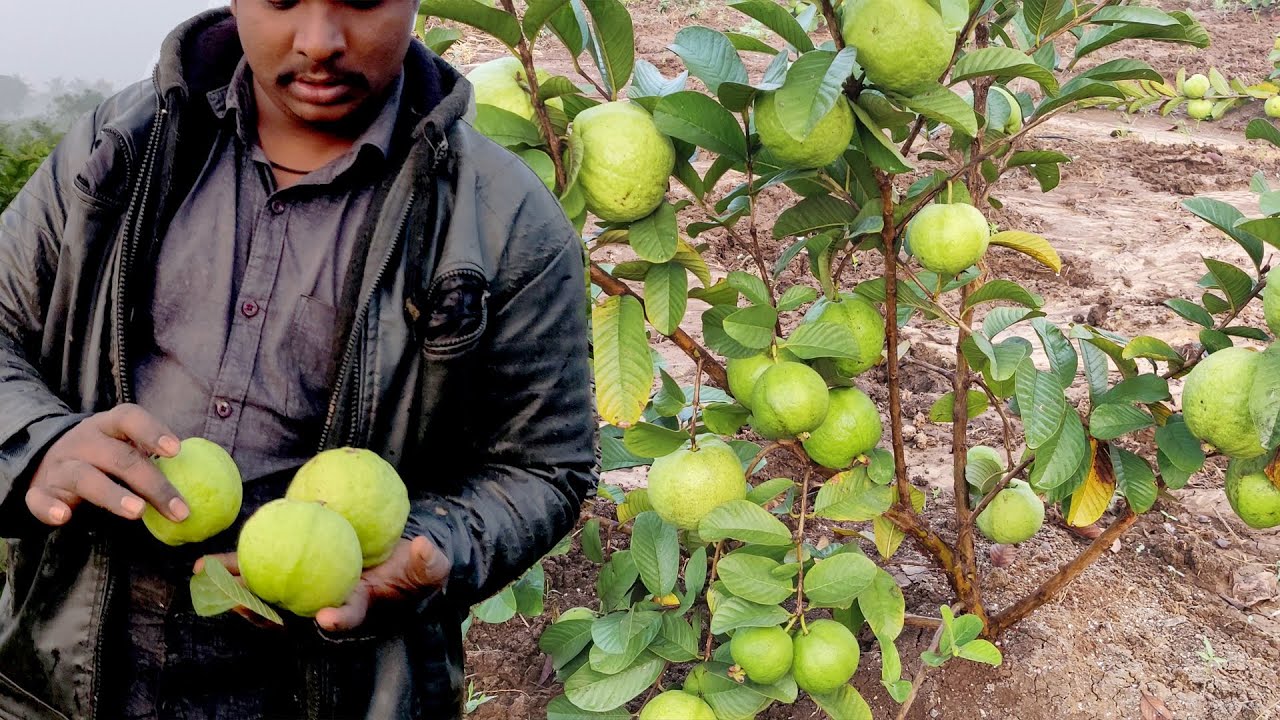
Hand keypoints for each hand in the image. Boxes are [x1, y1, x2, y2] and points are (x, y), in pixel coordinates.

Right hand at [25, 403, 188, 526]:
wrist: (45, 460)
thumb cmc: (103, 456)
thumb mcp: (123, 446)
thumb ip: (152, 457)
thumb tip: (203, 480)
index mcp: (108, 426)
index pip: (129, 418)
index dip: (152, 431)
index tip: (176, 451)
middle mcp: (83, 442)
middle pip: (119, 457)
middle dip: (153, 484)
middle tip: (179, 510)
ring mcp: (59, 466)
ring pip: (84, 477)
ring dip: (112, 495)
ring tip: (137, 513)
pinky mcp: (39, 490)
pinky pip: (39, 498)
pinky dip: (49, 508)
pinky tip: (64, 517)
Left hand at [196, 536, 449, 632]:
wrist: (398, 564)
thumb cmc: (414, 571)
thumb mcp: (429, 567)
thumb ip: (429, 562)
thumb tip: (425, 547)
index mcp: (358, 605)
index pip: (348, 615)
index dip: (338, 618)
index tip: (326, 616)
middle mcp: (325, 603)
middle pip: (289, 612)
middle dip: (261, 610)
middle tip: (235, 602)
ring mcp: (306, 591)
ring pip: (266, 594)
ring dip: (234, 588)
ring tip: (204, 573)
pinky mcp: (294, 573)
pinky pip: (264, 570)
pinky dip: (239, 565)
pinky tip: (211, 559)